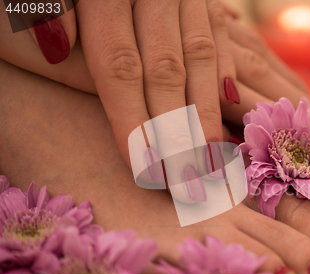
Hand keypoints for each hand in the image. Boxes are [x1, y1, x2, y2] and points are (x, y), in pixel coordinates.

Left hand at [0, 0, 238, 202]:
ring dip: (208, 113)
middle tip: (189, 184)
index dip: (132, 123)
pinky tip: (231, 105)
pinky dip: (224, 72)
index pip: (119, 66)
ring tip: (213, 160)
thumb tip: (56, 48)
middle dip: (178, 133)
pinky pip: (218, 35)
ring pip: (201, 57)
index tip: (145, 171)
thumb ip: (43, 8)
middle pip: (168, 71)